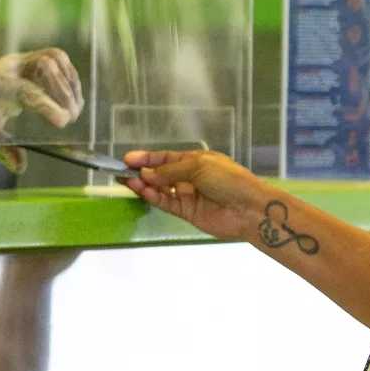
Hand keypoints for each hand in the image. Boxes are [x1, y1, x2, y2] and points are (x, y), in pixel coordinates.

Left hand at [0, 48, 83, 171]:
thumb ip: (1, 150)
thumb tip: (20, 166)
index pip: (23, 91)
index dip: (45, 105)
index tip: (63, 121)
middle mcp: (8, 67)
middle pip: (44, 65)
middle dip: (63, 92)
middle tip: (70, 119)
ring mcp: (20, 61)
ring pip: (53, 58)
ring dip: (70, 83)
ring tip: (75, 110)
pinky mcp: (29, 61)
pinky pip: (56, 60)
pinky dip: (68, 78)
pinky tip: (72, 99)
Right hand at [122, 150, 273, 241]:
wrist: (248, 208)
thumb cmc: (227, 180)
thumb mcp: (198, 166)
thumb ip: (170, 171)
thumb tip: (146, 174)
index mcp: (195, 161)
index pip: (165, 158)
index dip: (147, 158)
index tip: (128, 159)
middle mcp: (188, 177)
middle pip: (160, 174)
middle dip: (141, 172)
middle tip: (121, 171)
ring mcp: (187, 195)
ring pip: (160, 189)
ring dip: (144, 185)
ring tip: (127, 181)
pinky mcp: (186, 212)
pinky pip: (165, 203)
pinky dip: (152, 197)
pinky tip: (141, 191)